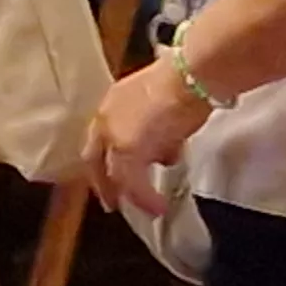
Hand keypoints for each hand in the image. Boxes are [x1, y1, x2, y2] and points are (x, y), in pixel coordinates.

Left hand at [83, 59, 216, 215]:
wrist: (190, 78)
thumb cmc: (186, 85)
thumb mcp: (165, 109)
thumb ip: (159, 133)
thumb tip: (165, 154)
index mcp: (112, 104)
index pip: (100, 137)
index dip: (104, 158)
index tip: (112, 174)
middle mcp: (106, 118)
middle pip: (96, 158)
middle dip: (104, 181)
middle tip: (112, 202)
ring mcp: (113, 134)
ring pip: (114, 173)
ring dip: (130, 193)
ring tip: (146, 208)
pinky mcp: (128, 150)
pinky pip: (133, 183)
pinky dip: (146, 197)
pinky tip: (158, 207)